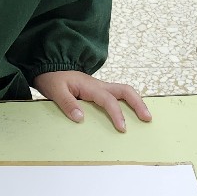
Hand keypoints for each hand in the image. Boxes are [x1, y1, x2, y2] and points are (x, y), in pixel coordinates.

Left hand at [34, 71, 151, 133]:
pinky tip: (130, 113)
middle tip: (148, 118)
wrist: (48, 67)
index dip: (117, 114)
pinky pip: (116, 96)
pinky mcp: (97, 91)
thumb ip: (67, 104)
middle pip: (125, 90)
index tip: (122, 128)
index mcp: (90, 86)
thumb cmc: (52, 79)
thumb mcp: (55, 91)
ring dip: (136, 102)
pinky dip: (127, 103)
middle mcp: (99, 86)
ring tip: (145, 116)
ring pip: (123, 92)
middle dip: (138, 103)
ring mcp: (99, 88)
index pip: (109, 100)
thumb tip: (81, 118)